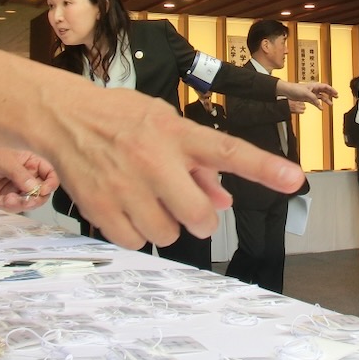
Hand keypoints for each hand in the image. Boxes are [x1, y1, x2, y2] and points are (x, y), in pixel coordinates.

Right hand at [0, 51, 305, 252]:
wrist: (63, 117)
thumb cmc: (122, 118)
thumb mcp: (164, 123)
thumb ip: (198, 162)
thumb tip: (223, 201)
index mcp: (177, 133)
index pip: (229, 151)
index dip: (265, 168)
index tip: (295, 179)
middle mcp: (155, 159)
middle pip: (200, 217)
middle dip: (200, 218)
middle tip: (185, 204)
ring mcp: (127, 187)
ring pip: (168, 234)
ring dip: (166, 225)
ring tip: (148, 199)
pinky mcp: (101, 208)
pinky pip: (136, 242)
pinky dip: (137, 234)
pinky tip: (127, 208)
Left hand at [0, 148, 58, 212]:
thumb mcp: (5, 160)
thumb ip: (20, 175)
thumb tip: (35, 188)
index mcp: (32, 163)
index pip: (50, 175)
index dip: (50, 184)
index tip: (43, 190)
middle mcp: (27, 176)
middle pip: (42, 192)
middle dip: (36, 198)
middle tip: (28, 199)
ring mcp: (16, 188)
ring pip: (28, 202)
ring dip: (22, 204)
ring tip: (10, 199)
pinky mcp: (4, 197)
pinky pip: (13, 207)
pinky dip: (10, 206)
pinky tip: (4, 200)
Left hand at [277, 80, 337, 107]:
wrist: (287, 91)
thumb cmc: (295, 89)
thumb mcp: (306, 93)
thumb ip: (313, 98)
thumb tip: (319, 104)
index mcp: (314, 85)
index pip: (325, 87)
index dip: (331, 90)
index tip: (336, 93)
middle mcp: (314, 89)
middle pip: (324, 91)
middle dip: (330, 94)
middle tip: (336, 97)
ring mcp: (311, 94)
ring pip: (320, 97)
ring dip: (325, 100)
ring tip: (330, 104)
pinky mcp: (307, 98)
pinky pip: (315, 102)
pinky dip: (318, 105)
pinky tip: (321, 108)